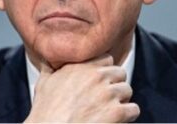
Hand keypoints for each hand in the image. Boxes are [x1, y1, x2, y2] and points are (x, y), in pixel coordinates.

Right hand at [24, 54, 139, 122]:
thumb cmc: (45, 112)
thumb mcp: (44, 83)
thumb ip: (49, 67)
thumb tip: (47, 60)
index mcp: (81, 66)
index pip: (106, 58)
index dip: (104, 69)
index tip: (101, 79)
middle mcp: (96, 76)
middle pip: (120, 72)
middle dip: (115, 83)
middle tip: (107, 95)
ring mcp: (107, 93)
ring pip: (127, 90)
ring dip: (121, 99)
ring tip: (111, 108)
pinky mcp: (116, 112)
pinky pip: (133, 109)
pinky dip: (128, 115)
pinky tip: (118, 120)